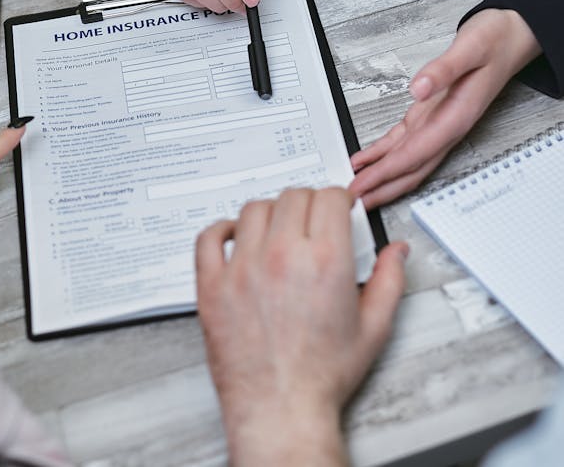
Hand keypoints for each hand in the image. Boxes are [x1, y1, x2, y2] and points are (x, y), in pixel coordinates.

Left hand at [196, 188, 406, 466]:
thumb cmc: (324, 375)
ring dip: (270, 213)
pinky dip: (221, 229)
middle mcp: (282, 255)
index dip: (338, 198)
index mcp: (324, 260)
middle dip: (308, 202)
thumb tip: (397, 250)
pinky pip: (209, 238)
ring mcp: (242, 268)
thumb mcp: (373, 328)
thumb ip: (389, 281)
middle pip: (292, 197)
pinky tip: (235, 236)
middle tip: (312, 220)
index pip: (328, 197)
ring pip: (254, 209)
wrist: (282, 409)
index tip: (338, 206)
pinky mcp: (213, 285)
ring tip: (278, 229)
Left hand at [350, 8, 541, 208]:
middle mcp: (447, 126)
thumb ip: (444, 69)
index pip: (416, 153)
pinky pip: (404, 141)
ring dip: (382, 176)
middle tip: (353, 199)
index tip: (365, 183)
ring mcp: (438, 123)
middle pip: (411, 168)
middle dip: (382, 186)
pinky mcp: (430, 114)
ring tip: (357, 186)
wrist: (510, 38)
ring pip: (407, 160)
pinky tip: (367, 159)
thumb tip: (418, 88)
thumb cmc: (494, 42)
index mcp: (457, 117)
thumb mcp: (470, 48)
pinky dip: (383, 152)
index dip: (387, 172)